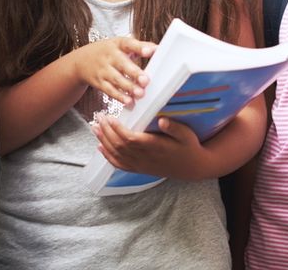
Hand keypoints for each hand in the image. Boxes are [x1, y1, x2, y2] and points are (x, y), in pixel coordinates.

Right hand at [72, 36, 155, 106]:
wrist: (80, 62)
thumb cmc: (107, 52)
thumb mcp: (120, 45)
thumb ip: (139, 47)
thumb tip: (158, 49)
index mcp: (117, 44)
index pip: (128, 43)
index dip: (139, 47)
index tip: (150, 51)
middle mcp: (109, 56)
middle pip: (122, 64)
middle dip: (134, 73)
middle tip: (146, 80)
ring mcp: (103, 70)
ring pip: (116, 79)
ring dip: (128, 87)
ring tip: (140, 94)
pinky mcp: (99, 82)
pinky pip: (109, 90)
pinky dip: (119, 96)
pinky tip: (128, 101)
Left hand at [92, 115, 206, 179]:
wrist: (192, 168)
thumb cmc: (189, 147)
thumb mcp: (187, 135)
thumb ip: (174, 128)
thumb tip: (162, 120)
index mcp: (155, 147)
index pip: (130, 138)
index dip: (118, 129)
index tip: (110, 117)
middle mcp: (145, 158)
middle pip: (120, 145)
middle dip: (107, 132)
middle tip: (99, 118)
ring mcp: (141, 165)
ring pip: (117, 155)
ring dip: (104, 141)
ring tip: (95, 128)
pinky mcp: (139, 169)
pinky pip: (120, 165)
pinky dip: (108, 156)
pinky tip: (100, 147)